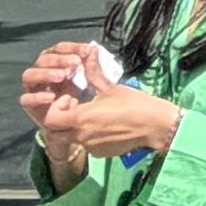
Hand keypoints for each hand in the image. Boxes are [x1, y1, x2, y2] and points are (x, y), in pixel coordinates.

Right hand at [18, 39, 109, 132]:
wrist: (74, 127)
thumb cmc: (82, 101)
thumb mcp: (90, 83)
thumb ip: (91, 68)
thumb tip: (94, 49)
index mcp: (56, 65)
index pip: (59, 49)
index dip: (71, 47)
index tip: (87, 51)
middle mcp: (42, 73)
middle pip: (43, 59)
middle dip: (59, 59)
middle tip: (75, 63)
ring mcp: (34, 89)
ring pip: (30, 75)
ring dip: (45, 73)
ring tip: (62, 76)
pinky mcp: (30, 106)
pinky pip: (26, 100)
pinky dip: (37, 97)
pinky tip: (51, 97)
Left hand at [41, 82, 182, 169]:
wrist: (155, 126)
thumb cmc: (134, 103)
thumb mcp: (110, 87)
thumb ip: (94, 72)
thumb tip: (90, 51)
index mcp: (81, 118)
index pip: (50, 119)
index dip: (56, 107)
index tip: (72, 98)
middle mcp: (82, 136)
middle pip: (56, 132)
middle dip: (62, 119)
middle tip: (78, 107)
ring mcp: (91, 147)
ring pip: (72, 139)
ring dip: (76, 127)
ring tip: (94, 115)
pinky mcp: (101, 154)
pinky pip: (87, 145)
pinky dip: (90, 136)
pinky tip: (106, 126)